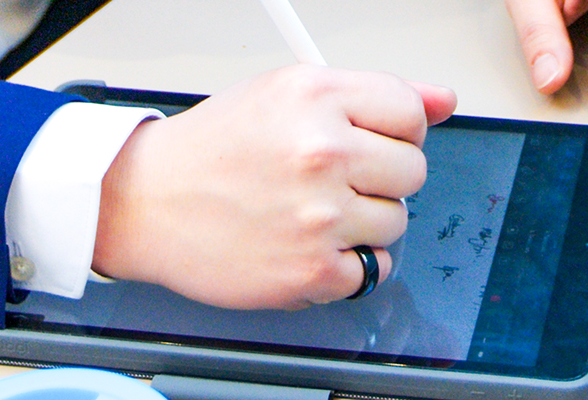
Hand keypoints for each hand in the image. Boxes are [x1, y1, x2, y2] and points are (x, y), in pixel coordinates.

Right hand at [91, 65, 456, 309]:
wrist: (144, 202)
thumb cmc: (209, 150)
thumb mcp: (284, 94)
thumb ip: (371, 96)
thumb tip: (443, 101)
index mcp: (317, 97)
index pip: (412, 116)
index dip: (393, 134)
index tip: (368, 145)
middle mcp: (322, 152)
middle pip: (412, 173)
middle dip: (377, 180)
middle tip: (328, 182)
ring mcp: (319, 215)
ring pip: (395, 224)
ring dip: (360, 225)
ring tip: (308, 213)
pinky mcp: (311, 270)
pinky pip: (371, 271)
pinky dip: (345, 266)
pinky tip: (306, 245)